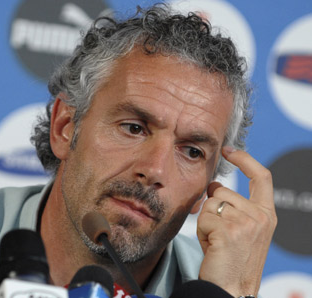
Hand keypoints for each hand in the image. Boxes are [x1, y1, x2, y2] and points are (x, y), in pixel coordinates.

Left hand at [197, 147, 276, 296]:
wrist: (231, 288)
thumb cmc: (231, 260)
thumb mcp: (241, 229)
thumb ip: (234, 206)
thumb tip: (214, 184)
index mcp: (267, 214)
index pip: (261, 176)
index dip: (245, 160)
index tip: (229, 151)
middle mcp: (261, 216)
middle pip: (222, 190)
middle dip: (212, 208)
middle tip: (218, 234)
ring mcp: (247, 223)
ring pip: (210, 203)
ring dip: (206, 221)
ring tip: (215, 241)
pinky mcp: (229, 231)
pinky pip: (203, 217)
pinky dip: (201, 232)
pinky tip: (211, 247)